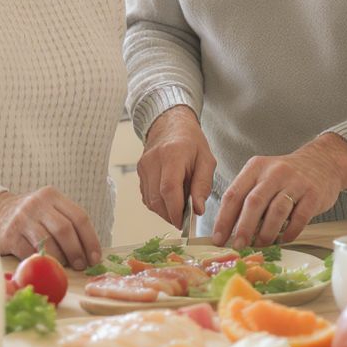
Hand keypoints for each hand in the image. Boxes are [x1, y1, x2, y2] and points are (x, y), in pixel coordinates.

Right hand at [0, 187, 101, 270]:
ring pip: (48, 242)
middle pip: (65, 229)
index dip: (90, 239)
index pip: (79, 216)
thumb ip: (66, 223)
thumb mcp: (48, 209)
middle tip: (81, 265)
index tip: (95, 258)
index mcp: (52, 195)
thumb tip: (89, 252)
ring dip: (60, 259)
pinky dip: (41, 262)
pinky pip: (30, 253)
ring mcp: (22, 218)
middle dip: (77, 251)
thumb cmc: (30, 216)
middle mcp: (37, 203)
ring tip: (63, 266)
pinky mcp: (9, 235)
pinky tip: (45, 266)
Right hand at [137, 105, 216, 227]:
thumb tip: (198, 209)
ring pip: (150, 200)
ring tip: (179, 205)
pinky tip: (169, 198)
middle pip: (157, 198)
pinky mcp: (139, 171)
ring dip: (164, 211)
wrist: (170, 124)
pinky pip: (146, 196)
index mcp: (172, 154)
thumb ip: (203, 185)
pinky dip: (158, 204)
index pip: (168, 188)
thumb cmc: (191, 142)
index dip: (175, 210)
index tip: (184, 222)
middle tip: (184, 218)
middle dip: (171, 214)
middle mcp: (153, 160)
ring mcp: (143, 166)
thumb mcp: (207, 160)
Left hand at [211, 133, 346, 247]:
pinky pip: (300, 217)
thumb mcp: (263, 177)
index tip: (218, 238)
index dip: (223, 218)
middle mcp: (274, 172)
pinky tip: (284, 240)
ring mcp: (295, 182)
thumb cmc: (285, 176)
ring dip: (266, 232)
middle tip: (238, 246)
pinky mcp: (313, 194)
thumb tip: (230, 230)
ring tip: (260, 245)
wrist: (322, 162)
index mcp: (255, 168)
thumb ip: (248, 197)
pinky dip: (290, 232)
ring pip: (276, 210)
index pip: (234, 194)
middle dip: (243, 227)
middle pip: (254, 202)